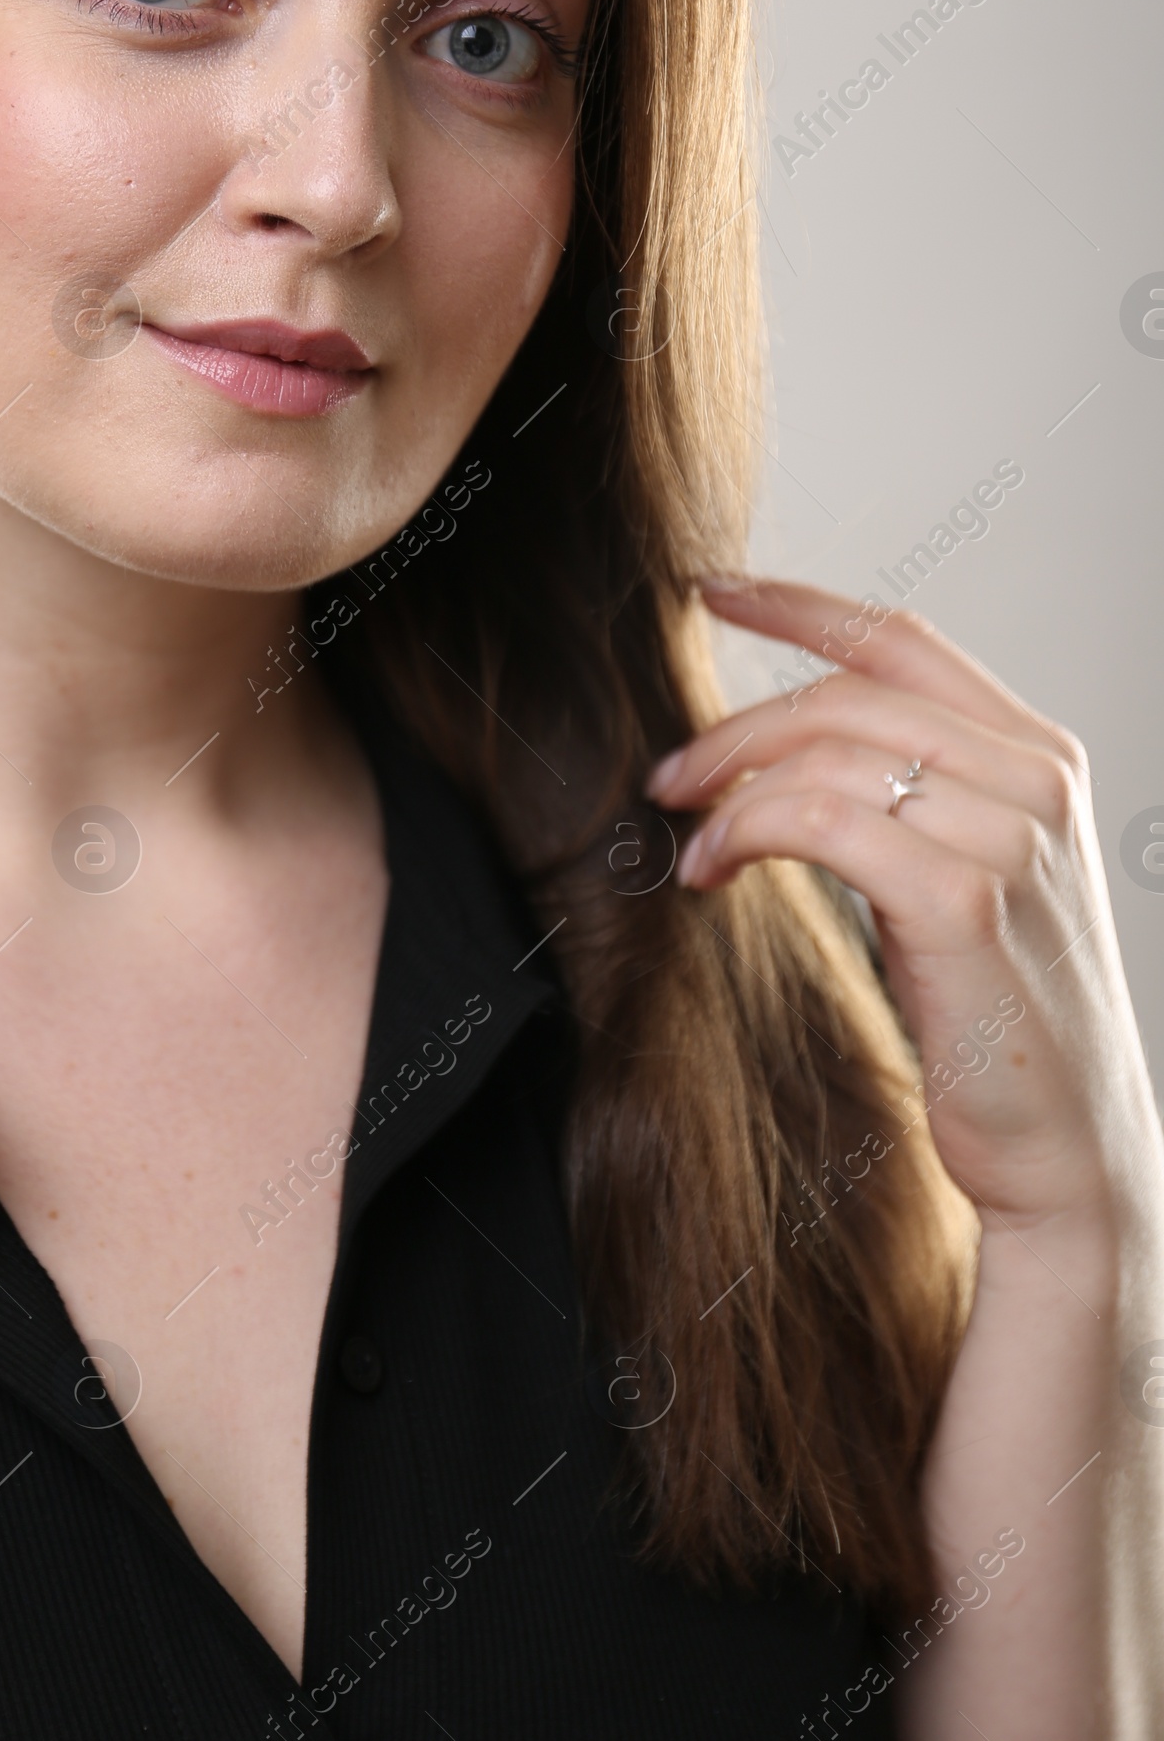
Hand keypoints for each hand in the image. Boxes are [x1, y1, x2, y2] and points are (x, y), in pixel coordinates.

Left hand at [645, 578, 1160, 1237]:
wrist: (1070, 1154)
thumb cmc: (999, 1021)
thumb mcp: (965, 880)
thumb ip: (911, 800)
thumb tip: (783, 753)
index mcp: (1038, 758)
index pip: (902, 641)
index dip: (798, 604)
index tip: (712, 586)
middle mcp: (1035, 780)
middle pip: (847, 696)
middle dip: (736, 726)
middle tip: (668, 776)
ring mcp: (1010, 836)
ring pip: (828, 754)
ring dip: (732, 789)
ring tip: (691, 845)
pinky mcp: (966, 900)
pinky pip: (822, 821)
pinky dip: (747, 831)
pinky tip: (714, 871)